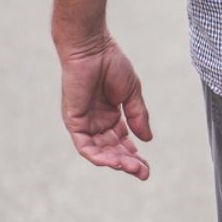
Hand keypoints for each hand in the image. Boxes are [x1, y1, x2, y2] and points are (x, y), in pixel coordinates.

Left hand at [58, 35, 152, 179]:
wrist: (92, 48)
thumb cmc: (111, 64)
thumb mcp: (132, 94)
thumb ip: (138, 116)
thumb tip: (148, 139)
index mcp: (111, 115)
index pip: (123, 142)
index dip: (135, 156)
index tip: (147, 167)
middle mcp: (96, 122)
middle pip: (112, 150)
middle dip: (128, 163)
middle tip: (144, 172)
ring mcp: (84, 122)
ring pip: (99, 151)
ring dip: (115, 162)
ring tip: (132, 168)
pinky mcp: (73, 120)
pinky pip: (84, 145)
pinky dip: (97, 155)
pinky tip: (113, 161)